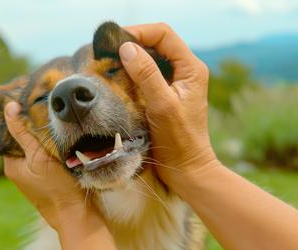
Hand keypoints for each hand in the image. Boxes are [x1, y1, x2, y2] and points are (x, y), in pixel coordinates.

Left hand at [2, 102, 85, 229]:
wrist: (78, 216)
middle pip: (23, 138)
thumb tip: (9, 106)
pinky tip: (65, 133)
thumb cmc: (56, 188)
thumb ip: (23, 133)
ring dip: (46, 132)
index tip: (28, 97)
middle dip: (32, 122)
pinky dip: (55, 143)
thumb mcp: (38, 157)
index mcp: (11, 164)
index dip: (17, 115)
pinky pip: (49, 153)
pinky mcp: (52, 175)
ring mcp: (36, 173)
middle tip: (44, 102)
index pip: (8, 132)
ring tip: (56, 114)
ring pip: (38, 145)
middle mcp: (21, 168)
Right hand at [120, 23, 220, 191]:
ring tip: (109, 63)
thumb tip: (127, 48)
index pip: (163, 34)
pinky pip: (147, 75)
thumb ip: (146, 74)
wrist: (187, 169)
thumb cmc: (179, 140)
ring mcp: (176, 83)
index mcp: (191, 68)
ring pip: (151, 58)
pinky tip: (117, 80)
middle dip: (132, 43)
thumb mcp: (162, 105)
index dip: (139, 32)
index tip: (114, 40)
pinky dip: (132, 74)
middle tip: (107, 51)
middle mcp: (185, 71)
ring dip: (130, 59)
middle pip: (157, 43)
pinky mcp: (166, 95)